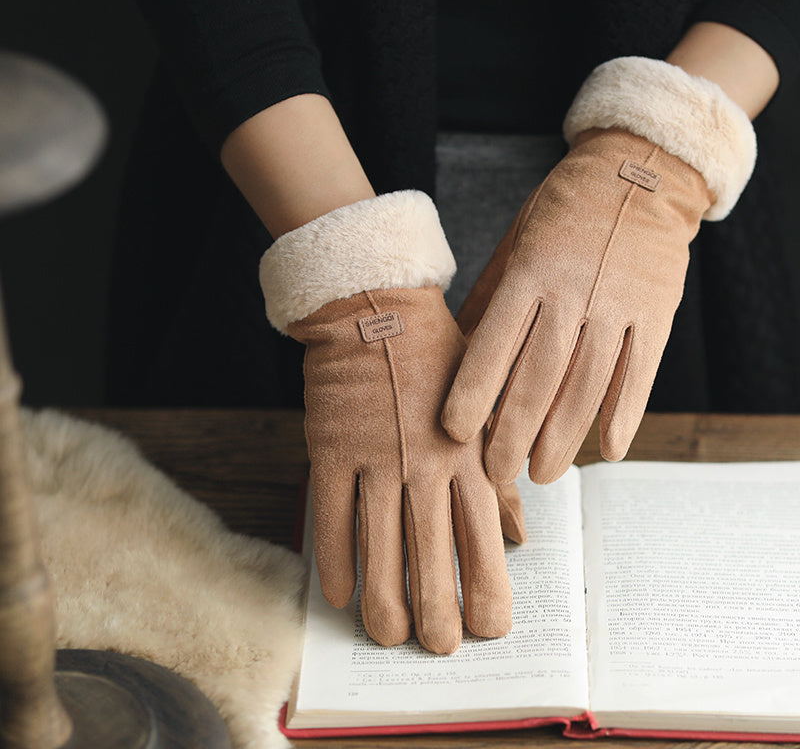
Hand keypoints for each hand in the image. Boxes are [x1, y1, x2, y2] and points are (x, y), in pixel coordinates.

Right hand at [260, 191, 523, 653]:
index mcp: (469, 458)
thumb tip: (519, 540)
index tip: (487, 631)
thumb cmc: (439, 365)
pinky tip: (337, 595)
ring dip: (383, 603)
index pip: (483, 544)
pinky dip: (333, 563)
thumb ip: (498, 482)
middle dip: (436, 616)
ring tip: (388, 637)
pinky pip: (331, 520)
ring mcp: (376, 461)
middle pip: (431, 560)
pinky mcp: (331, 452)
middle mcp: (426, 467)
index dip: (486, 595)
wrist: (378, 311)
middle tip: (437, 649)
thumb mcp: (483, 416)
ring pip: (378, 551)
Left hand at [443, 57, 755, 484]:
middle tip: (497, 473)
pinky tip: (609, 450)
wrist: (637, 171)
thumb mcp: (515, 245)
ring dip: (564, 437)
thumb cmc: (560, 214)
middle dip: (514, 433)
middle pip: (538, 377)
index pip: (493, 343)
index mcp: (528, 273)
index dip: (473, 393)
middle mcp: (571, 291)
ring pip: (587, 385)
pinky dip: (625, 415)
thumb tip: (454, 355)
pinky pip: (639, 373)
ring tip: (544, 474)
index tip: (455, 434)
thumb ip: (491, 300)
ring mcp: (617, 303)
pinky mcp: (656, 313)